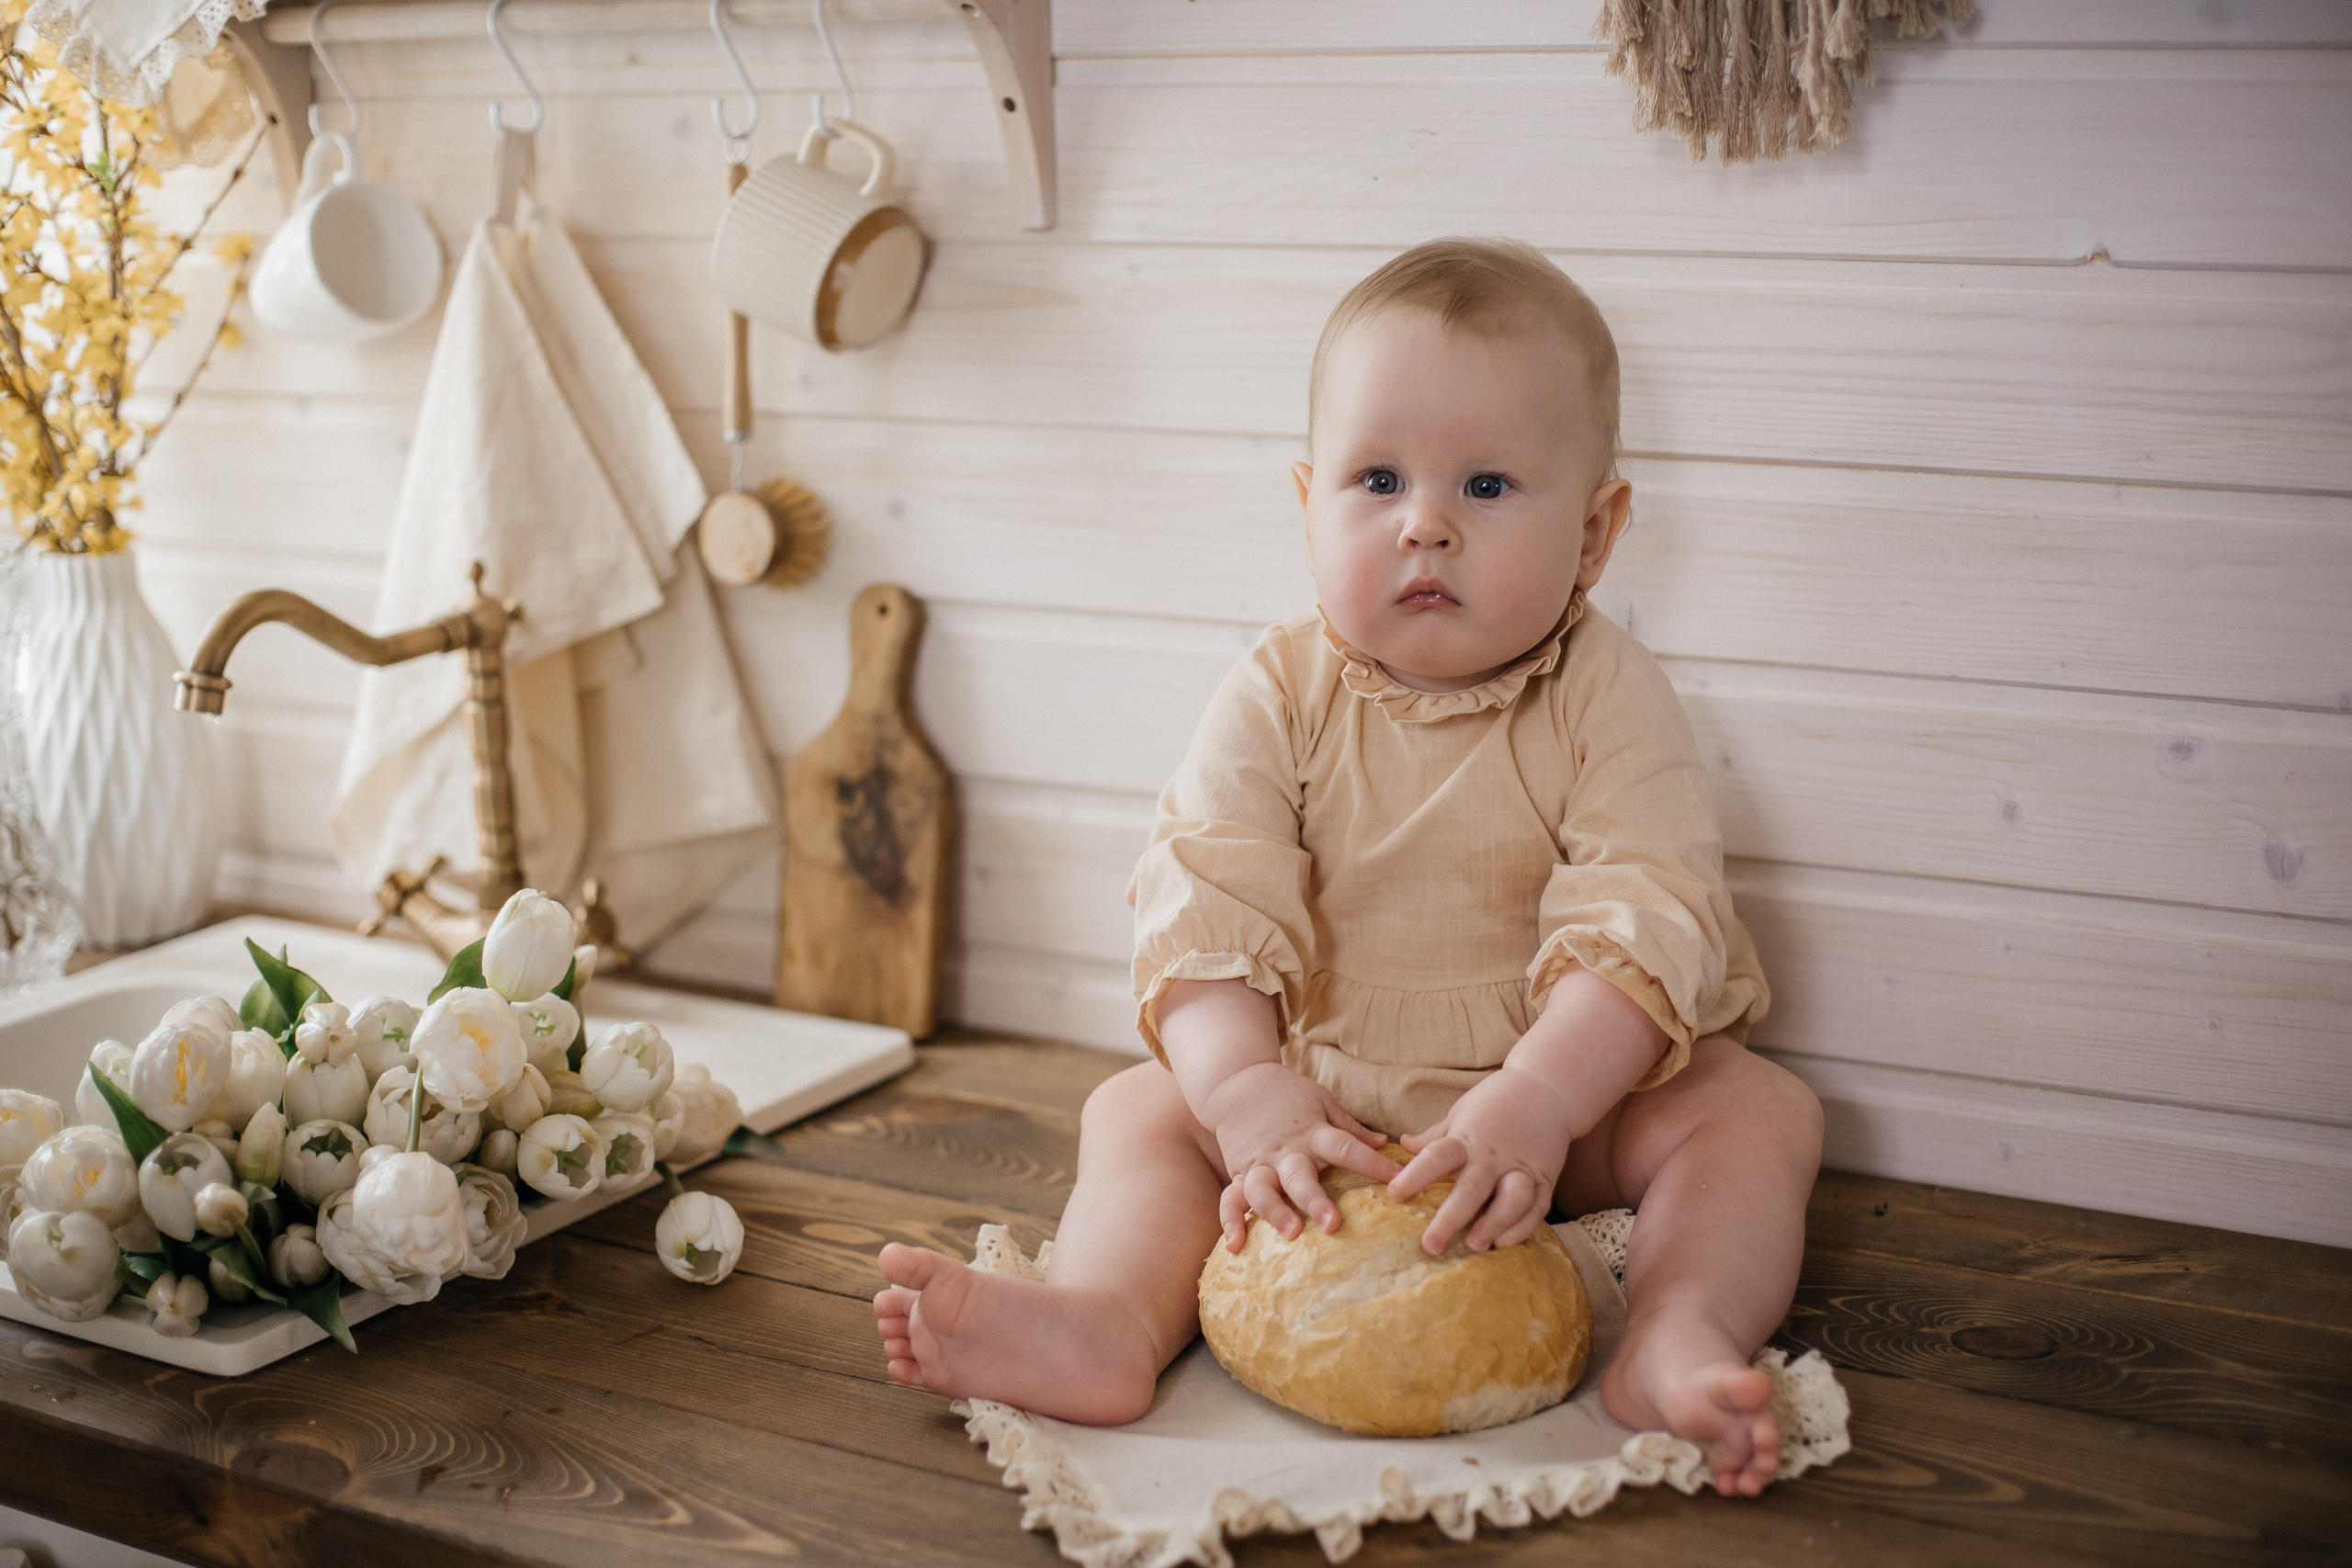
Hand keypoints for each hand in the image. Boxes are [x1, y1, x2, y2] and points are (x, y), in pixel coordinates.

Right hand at [1198, 1061, 1394, 1251]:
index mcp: (1312, 1132)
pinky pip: (1230, 1200)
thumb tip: (1386, 1144)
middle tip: (1332, 1225)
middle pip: (1299, 1177)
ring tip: (1290, 1234)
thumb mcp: (1322, 1102)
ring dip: (1275, 1213)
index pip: (1345, 1146)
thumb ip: (1351, 1128)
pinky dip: (1231, 1222)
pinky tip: (1235, 1246)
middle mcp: (1285, 1151)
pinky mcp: (1239, 1173)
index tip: (1398, 1179)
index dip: (1372, 1163)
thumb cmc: (1288, 1094)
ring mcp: (1259, 1164)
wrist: (1237, 1082)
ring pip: (1262, 1191)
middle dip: (1315, 1201)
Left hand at [1389, 1065, 1573, 1255]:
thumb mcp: (1462, 1112)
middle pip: (1471, 1189)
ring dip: (1492, 1224)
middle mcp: (1494, 1156)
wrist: (1548, 1090)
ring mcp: (1522, 1168)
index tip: (1394, 1195)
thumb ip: (1435, 1135)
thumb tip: (1404, 1145)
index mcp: (1468, 1138)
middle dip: (1450, 1219)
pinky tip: (1503, 1242)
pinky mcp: (1544, 1180)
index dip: (1415, 1176)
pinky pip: (1536, 1208)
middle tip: (1430, 1246)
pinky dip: (1522, 1227)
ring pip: (1511, 1200)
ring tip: (1474, 1246)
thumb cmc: (1497, 1101)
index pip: (1437, 1156)